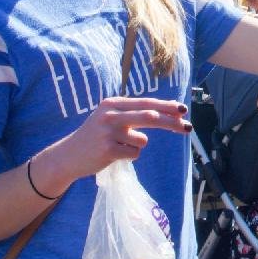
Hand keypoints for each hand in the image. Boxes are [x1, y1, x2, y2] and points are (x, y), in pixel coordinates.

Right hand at [54, 96, 191, 180]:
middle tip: (188, 128)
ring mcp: (108, 133)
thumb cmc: (97, 136)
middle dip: (171, 123)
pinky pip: (134, 154)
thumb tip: (171, 113)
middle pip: (150, 117)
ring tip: (119, 146)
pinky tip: (113, 154)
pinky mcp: (108, 150)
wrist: (68, 155)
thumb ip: (136, 114)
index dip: (167, 107)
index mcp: (113, 104)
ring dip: (137, 145)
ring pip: (142, 140)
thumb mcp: (112, 118)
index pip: (146, 103)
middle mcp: (110, 115)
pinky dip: (129, 156)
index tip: (184, 110)